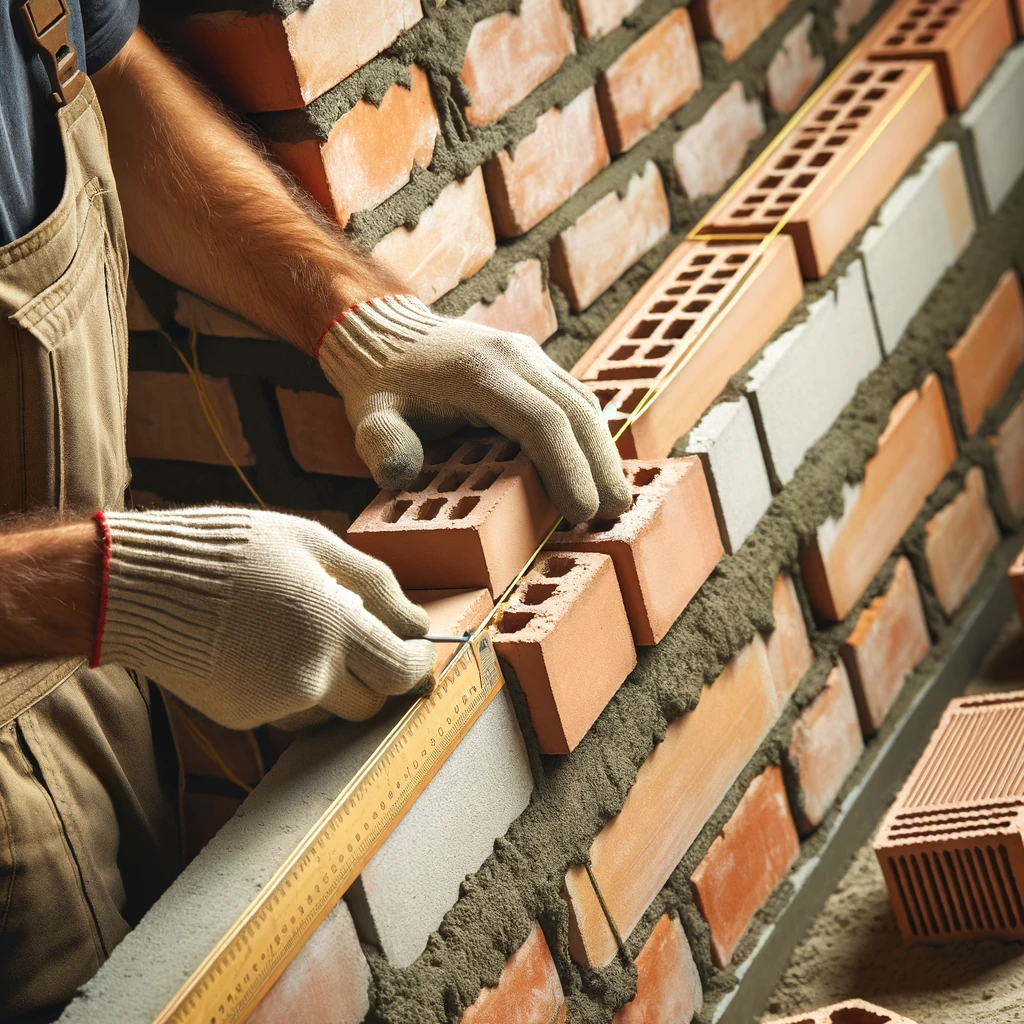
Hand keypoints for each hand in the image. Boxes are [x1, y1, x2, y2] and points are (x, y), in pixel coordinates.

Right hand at [94, 508, 434, 728]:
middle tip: (363, 643)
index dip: (416, 663)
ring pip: (331, 711)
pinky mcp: (244, 719)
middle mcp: (309, 675)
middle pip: (373, 703)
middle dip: (378, 677)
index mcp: (333, 627)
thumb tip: (416, 621)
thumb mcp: (312, 541)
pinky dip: (291, 689)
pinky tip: (262, 650)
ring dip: (334, 685)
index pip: (402, 671)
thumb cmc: (228, 550)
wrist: (137, 587)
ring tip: (298, 636)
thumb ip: (375, 583)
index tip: (413, 649)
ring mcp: (274, 705)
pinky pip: (289, 712)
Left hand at [317, 296, 632, 524]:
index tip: (581, 512)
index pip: (541, 422)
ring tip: (615, 499)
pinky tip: (596, 468)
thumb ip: (383, 446)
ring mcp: (528, 355)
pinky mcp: (534, 362)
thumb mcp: (370, 417)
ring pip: (583, 402)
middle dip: (600, 466)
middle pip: (575, 412)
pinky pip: (574, 398)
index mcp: (479, 373)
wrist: (388, 333)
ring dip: (603, 451)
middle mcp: (514, 356)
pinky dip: (590, 434)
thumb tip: (401, 477)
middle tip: (614, 513)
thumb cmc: (383, 385)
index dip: (568, 469)